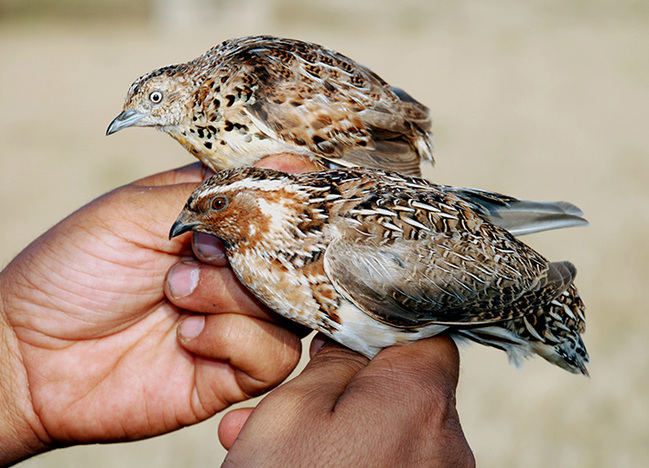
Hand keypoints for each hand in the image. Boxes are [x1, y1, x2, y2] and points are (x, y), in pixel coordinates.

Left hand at [0, 154, 317, 463]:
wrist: (29, 356)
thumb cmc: (70, 273)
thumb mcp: (133, 212)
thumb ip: (207, 193)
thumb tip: (283, 168)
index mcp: (214, 225)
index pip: (277, 205)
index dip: (284, 199)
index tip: (283, 193)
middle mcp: (232, 272)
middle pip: (290, 256)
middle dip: (249, 253)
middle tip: (193, 255)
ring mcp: (237, 321)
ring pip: (287, 305)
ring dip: (231, 296)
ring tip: (176, 295)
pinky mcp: (233, 371)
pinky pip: (276, 355)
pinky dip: (235, 339)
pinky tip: (186, 336)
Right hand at [219, 335, 474, 466]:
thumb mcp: (290, 414)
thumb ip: (330, 364)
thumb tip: (350, 341)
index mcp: (420, 400)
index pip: (424, 335)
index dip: (380, 329)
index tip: (341, 338)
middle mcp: (448, 444)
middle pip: (404, 388)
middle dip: (347, 388)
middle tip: (288, 401)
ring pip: (393, 432)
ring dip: (342, 431)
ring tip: (279, 446)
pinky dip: (357, 464)